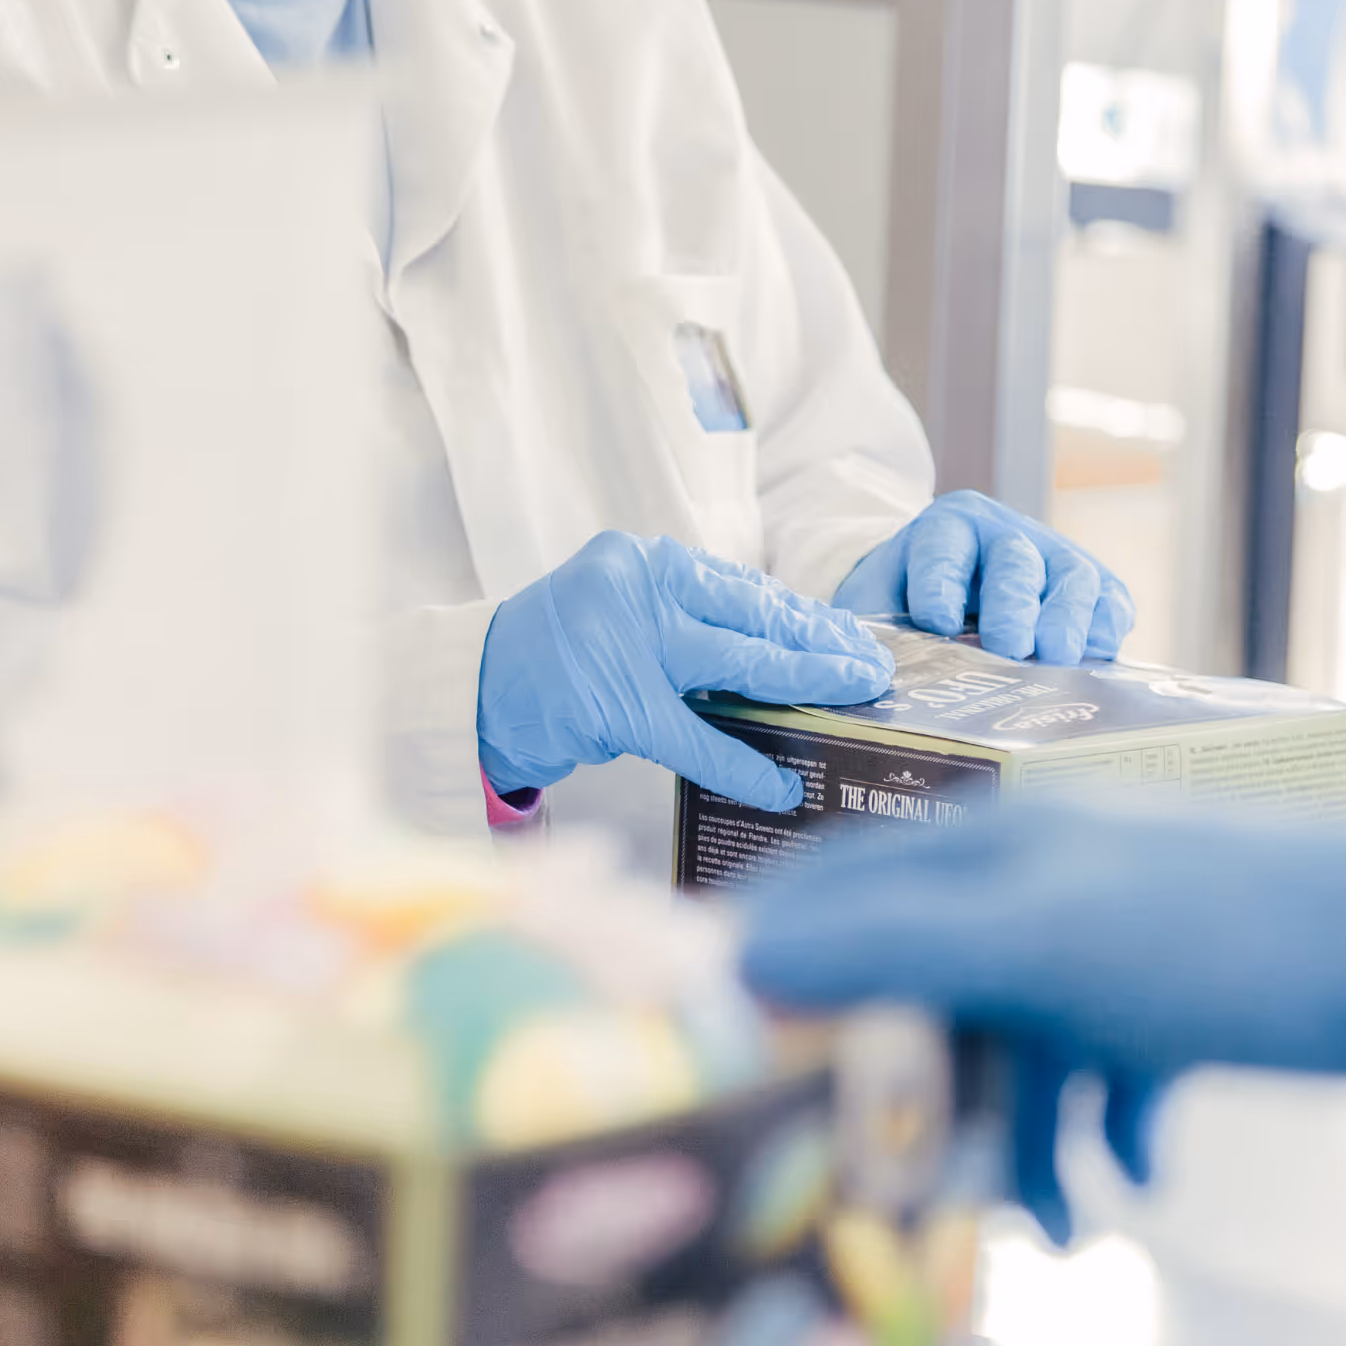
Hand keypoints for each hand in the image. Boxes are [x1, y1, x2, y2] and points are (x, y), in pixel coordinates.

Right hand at [478, 532, 893, 810]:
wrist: (474, 693)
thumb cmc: (554, 661)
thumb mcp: (620, 617)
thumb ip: (686, 626)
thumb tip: (777, 656)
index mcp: (644, 562)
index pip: (742, 587)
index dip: (803, 615)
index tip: (850, 635)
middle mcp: (636, 588)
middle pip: (750, 617)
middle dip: (819, 646)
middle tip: (871, 668)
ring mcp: (623, 644)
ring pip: (737, 667)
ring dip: (802, 688)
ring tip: (851, 706)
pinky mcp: (613, 704)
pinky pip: (697, 738)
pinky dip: (743, 764)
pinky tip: (780, 784)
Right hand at [739, 808, 1345, 1242]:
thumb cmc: (1219, 941)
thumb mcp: (1035, 947)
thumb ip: (892, 945)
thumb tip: (749, 952)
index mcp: (997, 847)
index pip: (849, 883)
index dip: (784, 951)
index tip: (728, 1031)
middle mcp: (1045, 882)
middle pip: (933, 992)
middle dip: (926, 1098)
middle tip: (904, 1187)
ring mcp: (1114, 940)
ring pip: (1019, 1052)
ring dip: (1028, 1144)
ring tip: (1062, 1226)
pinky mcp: (1178, 995)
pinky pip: (1104, 1073)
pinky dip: (1108, 1131)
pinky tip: (1139, 1173)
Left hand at [833, 489, 1135, 665]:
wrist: (945, 593)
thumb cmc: (906, 605)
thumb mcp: (874, 608)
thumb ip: (872, 635)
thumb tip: (871, 680)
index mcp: (945, 530)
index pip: (942, 549)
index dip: (940, 584)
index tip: (938, 621)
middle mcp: (1004, 534)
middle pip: (1015, 561)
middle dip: (1013, 605)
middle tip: (1010, 648)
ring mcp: (1054, 556)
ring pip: (1072, 575)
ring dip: (1068, 618)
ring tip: (1059, 658)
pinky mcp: (1092, 586)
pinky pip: (1110, 600)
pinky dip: (1107, 627)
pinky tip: (1098, 657)